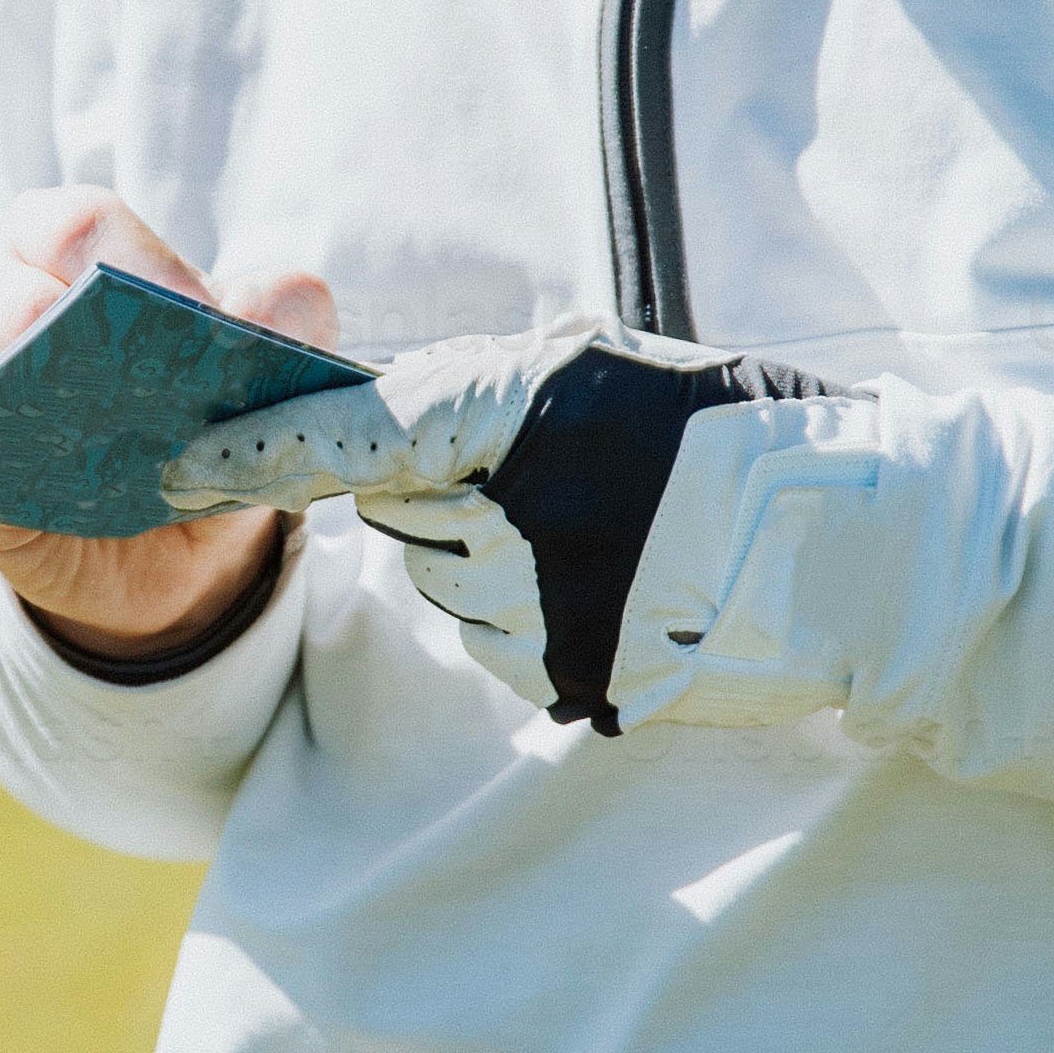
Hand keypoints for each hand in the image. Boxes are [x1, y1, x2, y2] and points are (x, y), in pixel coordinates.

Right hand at [0, 187, 338, 659]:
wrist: (169, 539)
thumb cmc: (200, 417)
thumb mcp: (266, 369)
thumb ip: (287, 319)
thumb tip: (263, 305)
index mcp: (71, 243)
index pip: (81, 222)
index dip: (139, 262)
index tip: (199, 315)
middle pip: (19, 292)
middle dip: (95, 338)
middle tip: (166, 387)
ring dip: (52, 402)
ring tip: (119, 438)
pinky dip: (14, 457)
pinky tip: (73, 479)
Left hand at [176, 317, 804, 729]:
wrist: (873, 556)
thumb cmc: (749, 435)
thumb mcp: (619, 375)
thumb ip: (497, 392)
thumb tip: (396, 413)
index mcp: (530, 408)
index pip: (357, 433)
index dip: (260, 450)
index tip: (180, 464)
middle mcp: (521, 511)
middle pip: (400, 505)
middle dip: (440, 488)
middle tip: (546, 473)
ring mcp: (546, 607)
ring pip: (446, 578)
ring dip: (490, 552)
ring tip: (607, 529)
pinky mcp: (570, 677)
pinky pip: (498, 639)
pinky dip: (534, 611)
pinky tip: (618, 585)